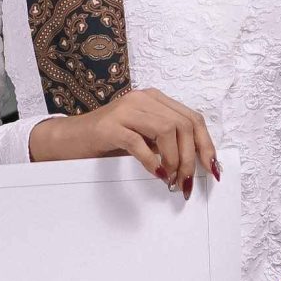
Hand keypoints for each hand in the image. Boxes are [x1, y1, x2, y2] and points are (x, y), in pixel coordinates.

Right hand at [30, 88, 220, 199]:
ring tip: (171, 180)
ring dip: (174, 160)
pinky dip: (152, 161)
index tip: (211, 168)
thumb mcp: (143, 137)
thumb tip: (195, 163)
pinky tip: (155, 174)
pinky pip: (139, 143)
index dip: (206, 144)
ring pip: (166, 130)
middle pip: (183, 124)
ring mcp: (124, 110)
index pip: (192, 117)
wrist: (69, 139)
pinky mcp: (109, 127)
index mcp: (153, 99)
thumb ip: (166, 141)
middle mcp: (141, 99)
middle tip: (186, 181)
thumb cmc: (108, 140)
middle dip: (190, 157)